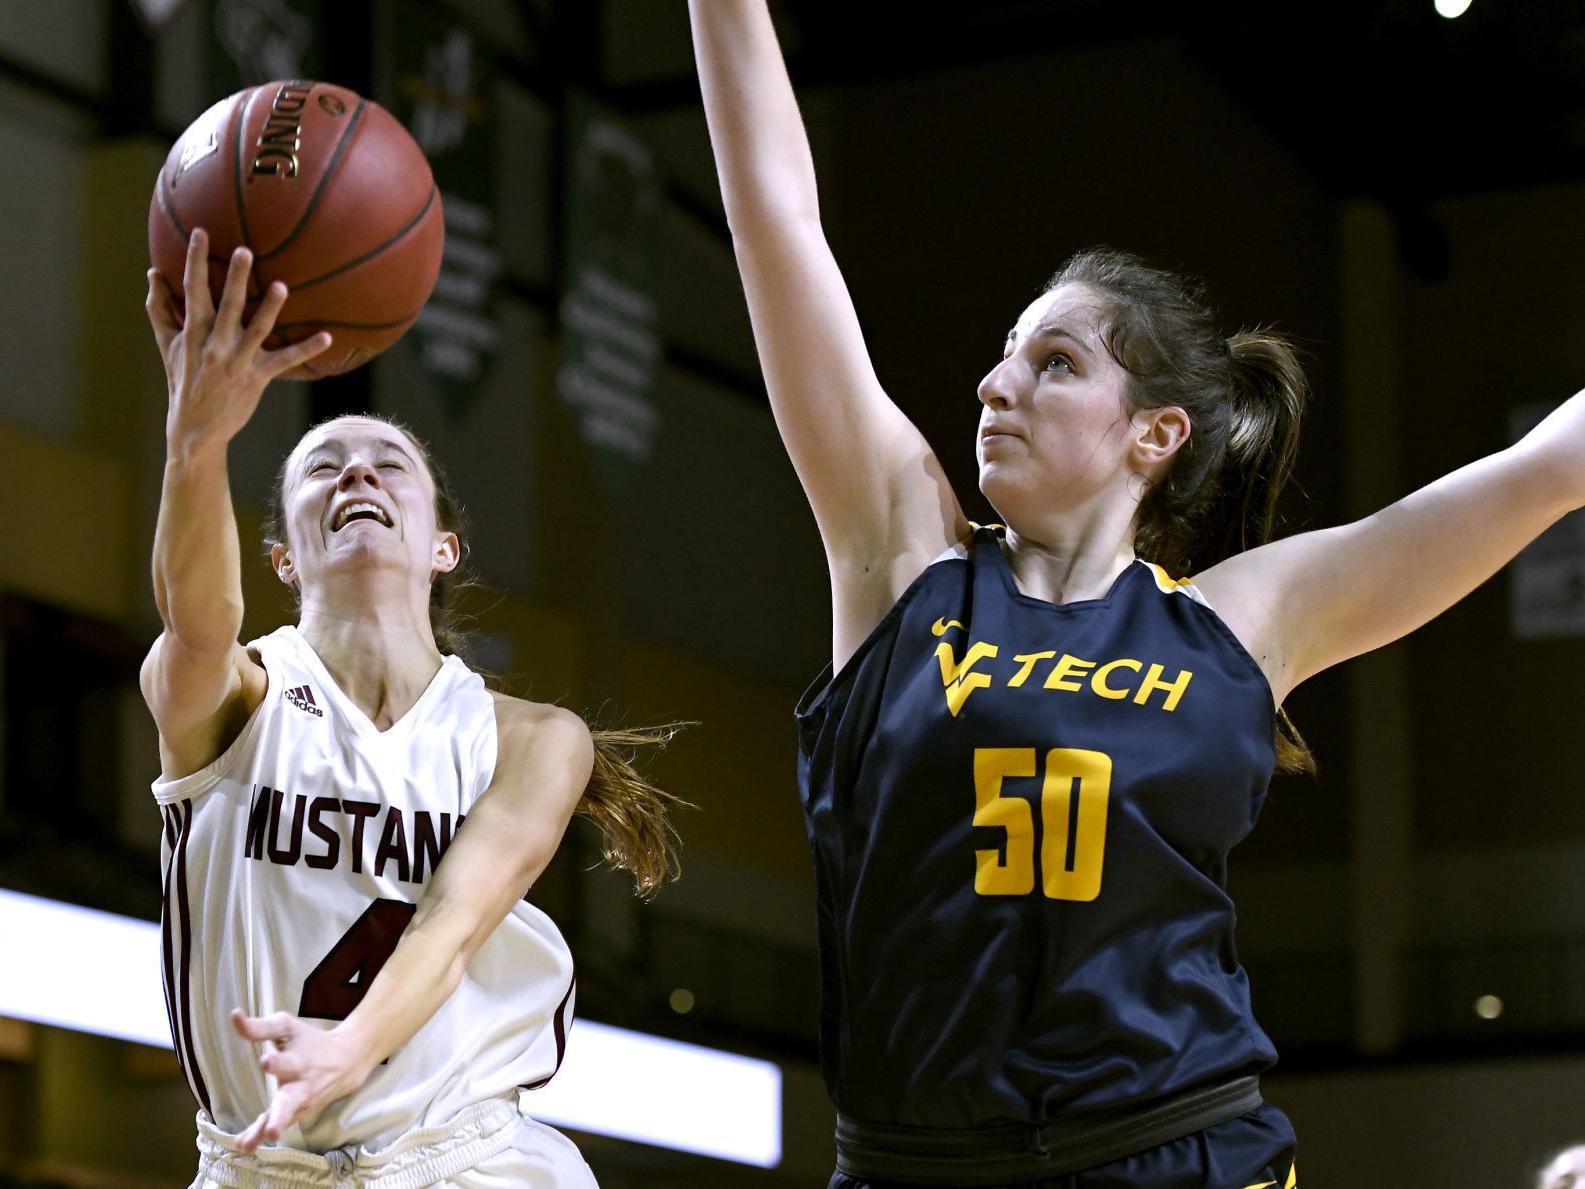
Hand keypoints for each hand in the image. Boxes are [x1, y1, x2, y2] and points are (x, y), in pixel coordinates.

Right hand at [146, 229, 331, 453]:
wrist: (196, 426)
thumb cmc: (183, 379)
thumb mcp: (168, 345)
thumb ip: (160, 308)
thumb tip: (153, 273)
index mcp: (193, 331)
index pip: (192, 289)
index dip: (195, 260)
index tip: (200, 232)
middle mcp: (215, 344)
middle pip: (227, 305)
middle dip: (234, 278)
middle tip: (244, 250)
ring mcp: (237, 361)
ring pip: (257, 329)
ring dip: (270, 307)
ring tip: (281, 286)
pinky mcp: (257, 377)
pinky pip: (285, 360)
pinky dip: (306, 349)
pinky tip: (327, 337)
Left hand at [229, 1007, 375, 1152]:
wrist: (347, 1061)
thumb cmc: (311, 1041)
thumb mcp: (288, 1027)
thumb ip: (261, 1027)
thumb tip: (234, 1016)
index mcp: (299, 1061)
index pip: (287, 1062)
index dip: (276, 1062)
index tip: (265, 1061)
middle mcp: (301, 1085)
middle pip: (291, 1102)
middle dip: (281, 1116)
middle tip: (273, 1129)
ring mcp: (300, 1103)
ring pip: (284, 1119)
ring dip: (270, 1130)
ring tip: (250, 1144)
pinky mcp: (295, 1113)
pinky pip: (277, 1124)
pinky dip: (260, 1135)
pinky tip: (244, 1144)